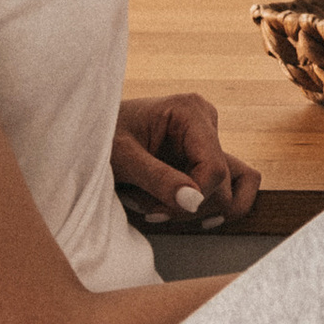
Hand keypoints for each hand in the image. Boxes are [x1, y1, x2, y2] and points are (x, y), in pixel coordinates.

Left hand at [113, 91, 260, 229]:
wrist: (88, 133)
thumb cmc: (100, 138)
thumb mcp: (122, 159)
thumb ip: (157, 179)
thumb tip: (194, 203)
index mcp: (190, 111)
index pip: (214, 170)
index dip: (192, 199)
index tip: (157, 211)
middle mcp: (206, 122)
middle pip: (225, 184)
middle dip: (188, 206)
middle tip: (147, 211)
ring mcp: (209, 141)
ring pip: (234, 189)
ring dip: (198, 210)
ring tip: (158, 210)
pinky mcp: (205, 158)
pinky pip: (225, 190)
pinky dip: (204, 207)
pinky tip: (176, 211)